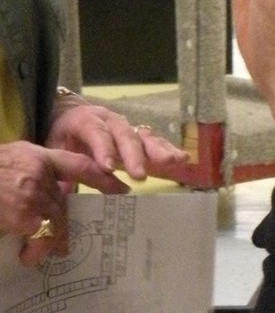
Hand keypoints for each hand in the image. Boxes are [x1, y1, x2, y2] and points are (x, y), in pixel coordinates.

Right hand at [0, 139, 129, 266]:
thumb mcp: (8, 162)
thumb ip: (30, 173)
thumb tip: (46, 194)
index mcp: (36, 156)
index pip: (79, 164)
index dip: (102, 177)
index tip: (123, 188)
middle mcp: (40, 173)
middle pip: (65, 204)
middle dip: (65, 226)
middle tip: (65, 246)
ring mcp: (33, 194)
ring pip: (56, 222)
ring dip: (50, 243)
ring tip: (36, 256)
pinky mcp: (24, 216)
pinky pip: (40, 238)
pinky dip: (34, 250)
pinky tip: (25, 256)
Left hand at [45, 99, 189, 183]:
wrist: (68, 114)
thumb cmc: (61, 135)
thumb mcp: (53, 149)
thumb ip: (59, 170)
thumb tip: (60, 197)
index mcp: (86, 121)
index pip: (96, 133)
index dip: (103, 149)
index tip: (108, 168)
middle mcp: (110, 120)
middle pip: (125, 135)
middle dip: (134, 155)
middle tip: (140, 175)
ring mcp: (127, 126)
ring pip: (144, 136)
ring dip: (159, 151)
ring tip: (174, 162)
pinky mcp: (138, 135)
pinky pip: (154, 141)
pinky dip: (168, 149)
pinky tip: (183, 159)